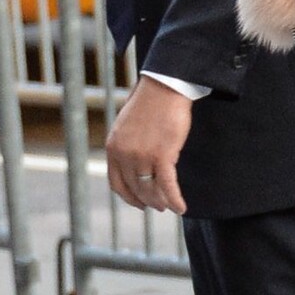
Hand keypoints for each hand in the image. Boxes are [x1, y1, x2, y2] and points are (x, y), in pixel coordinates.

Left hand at [105, 76, 191, 214]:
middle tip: (158, 206)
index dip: (129, 197)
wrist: (164, 87)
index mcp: (113, 147)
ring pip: (151, 190)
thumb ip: (127, 144)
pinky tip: (181, 207)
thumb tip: (135, 160)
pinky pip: (168, 186)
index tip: (139, 203)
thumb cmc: (150, 101)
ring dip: (161, 202)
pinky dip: (175, 199)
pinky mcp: (162, 155)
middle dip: (147, 201)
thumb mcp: (127, 125)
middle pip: (135, 188)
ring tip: (169, 207)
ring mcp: (142, 156)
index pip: (117, 183)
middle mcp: (124, 155)